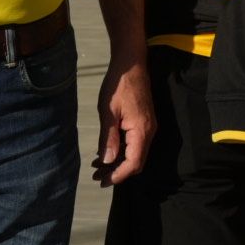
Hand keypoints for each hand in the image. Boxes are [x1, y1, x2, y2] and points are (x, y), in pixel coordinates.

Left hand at [91, 56, 154, 186]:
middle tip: (96, 176)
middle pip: (136, 161)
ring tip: (96, 166)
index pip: (134, 163)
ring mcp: (147, 127)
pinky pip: (134, 143)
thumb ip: (108, 137)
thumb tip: (107, 161)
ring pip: (134, 153)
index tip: (102, 181)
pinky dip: (120, 151)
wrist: (131, 64)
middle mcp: (148, 132)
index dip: (119, 175)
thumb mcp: (108, 111)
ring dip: (117, 162)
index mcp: (142, 131)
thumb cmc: (118, 85)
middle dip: (117, 172)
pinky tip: (105, 151)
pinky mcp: (143, 122)